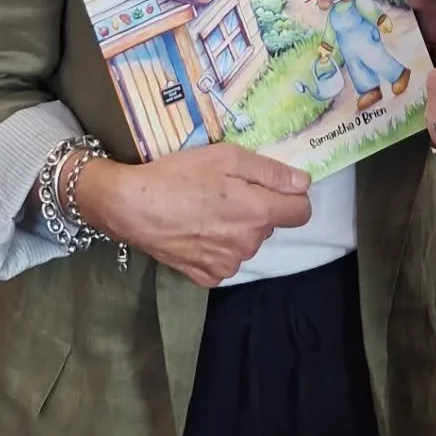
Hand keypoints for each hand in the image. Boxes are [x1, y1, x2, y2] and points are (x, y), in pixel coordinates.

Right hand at [76, 144, 311, 287]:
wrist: (131, 206)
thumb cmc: (179, 174)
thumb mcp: (227, 157)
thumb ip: (271, 171)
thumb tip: (303, 183)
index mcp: (258, 213)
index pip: (301, 212)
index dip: (291, 196)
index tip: (273, 187)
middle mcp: (248, 244)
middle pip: (269, 225)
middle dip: (256, 209)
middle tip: (225, 191)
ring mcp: (227, 265)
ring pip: (246, 242)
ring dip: (236, 228)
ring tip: (205, 210)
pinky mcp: (206, 277)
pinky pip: (224, 260)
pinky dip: (216, 247)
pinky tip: (195, 231)